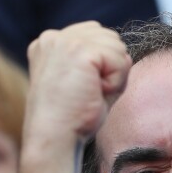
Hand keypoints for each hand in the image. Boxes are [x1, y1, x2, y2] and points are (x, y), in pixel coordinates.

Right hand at [25, 21, 130, 143]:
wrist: (53, 138)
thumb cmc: (67, 119)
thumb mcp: (78, 82)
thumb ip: (95, 62)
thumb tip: (124, 55)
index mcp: (47, 44)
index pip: (93, 34)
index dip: (99, 65)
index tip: (78, 89)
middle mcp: (52, 37)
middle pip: (108, 37)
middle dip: (108, 68)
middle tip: (86, 94)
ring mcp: (65, 41)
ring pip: (117, 47)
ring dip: (113, 76)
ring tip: (89, 94)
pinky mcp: (80, 51)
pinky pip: (120, 60)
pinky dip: (115, 83)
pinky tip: (94, 95)